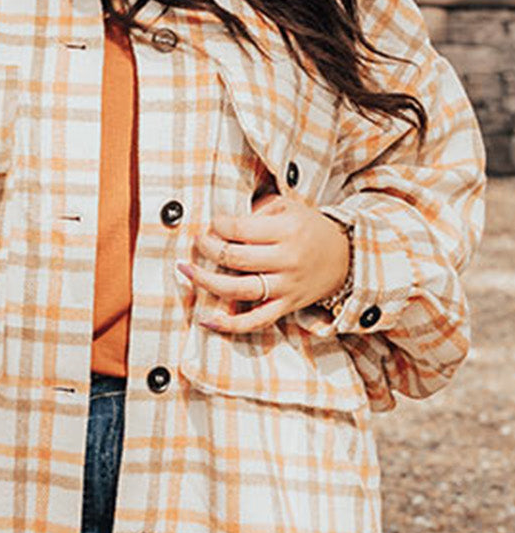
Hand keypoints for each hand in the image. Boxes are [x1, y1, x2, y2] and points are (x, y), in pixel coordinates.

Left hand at [177, 194, 350, 334]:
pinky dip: (229, 324)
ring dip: (206, 280)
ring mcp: (286, 286)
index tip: (212, 223)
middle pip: (234, 258)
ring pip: (238, 289)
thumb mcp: (290, 207)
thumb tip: (222, 222)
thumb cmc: (310, 229)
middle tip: (197, 242)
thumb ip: (258, 211)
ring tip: (186, 270)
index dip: (217, 225)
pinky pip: (255, 321)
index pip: (239, 229)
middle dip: (207, 248)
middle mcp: (287, 259)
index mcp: (288, 230)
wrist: (347, 258)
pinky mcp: (286, 306)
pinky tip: (207, 320)